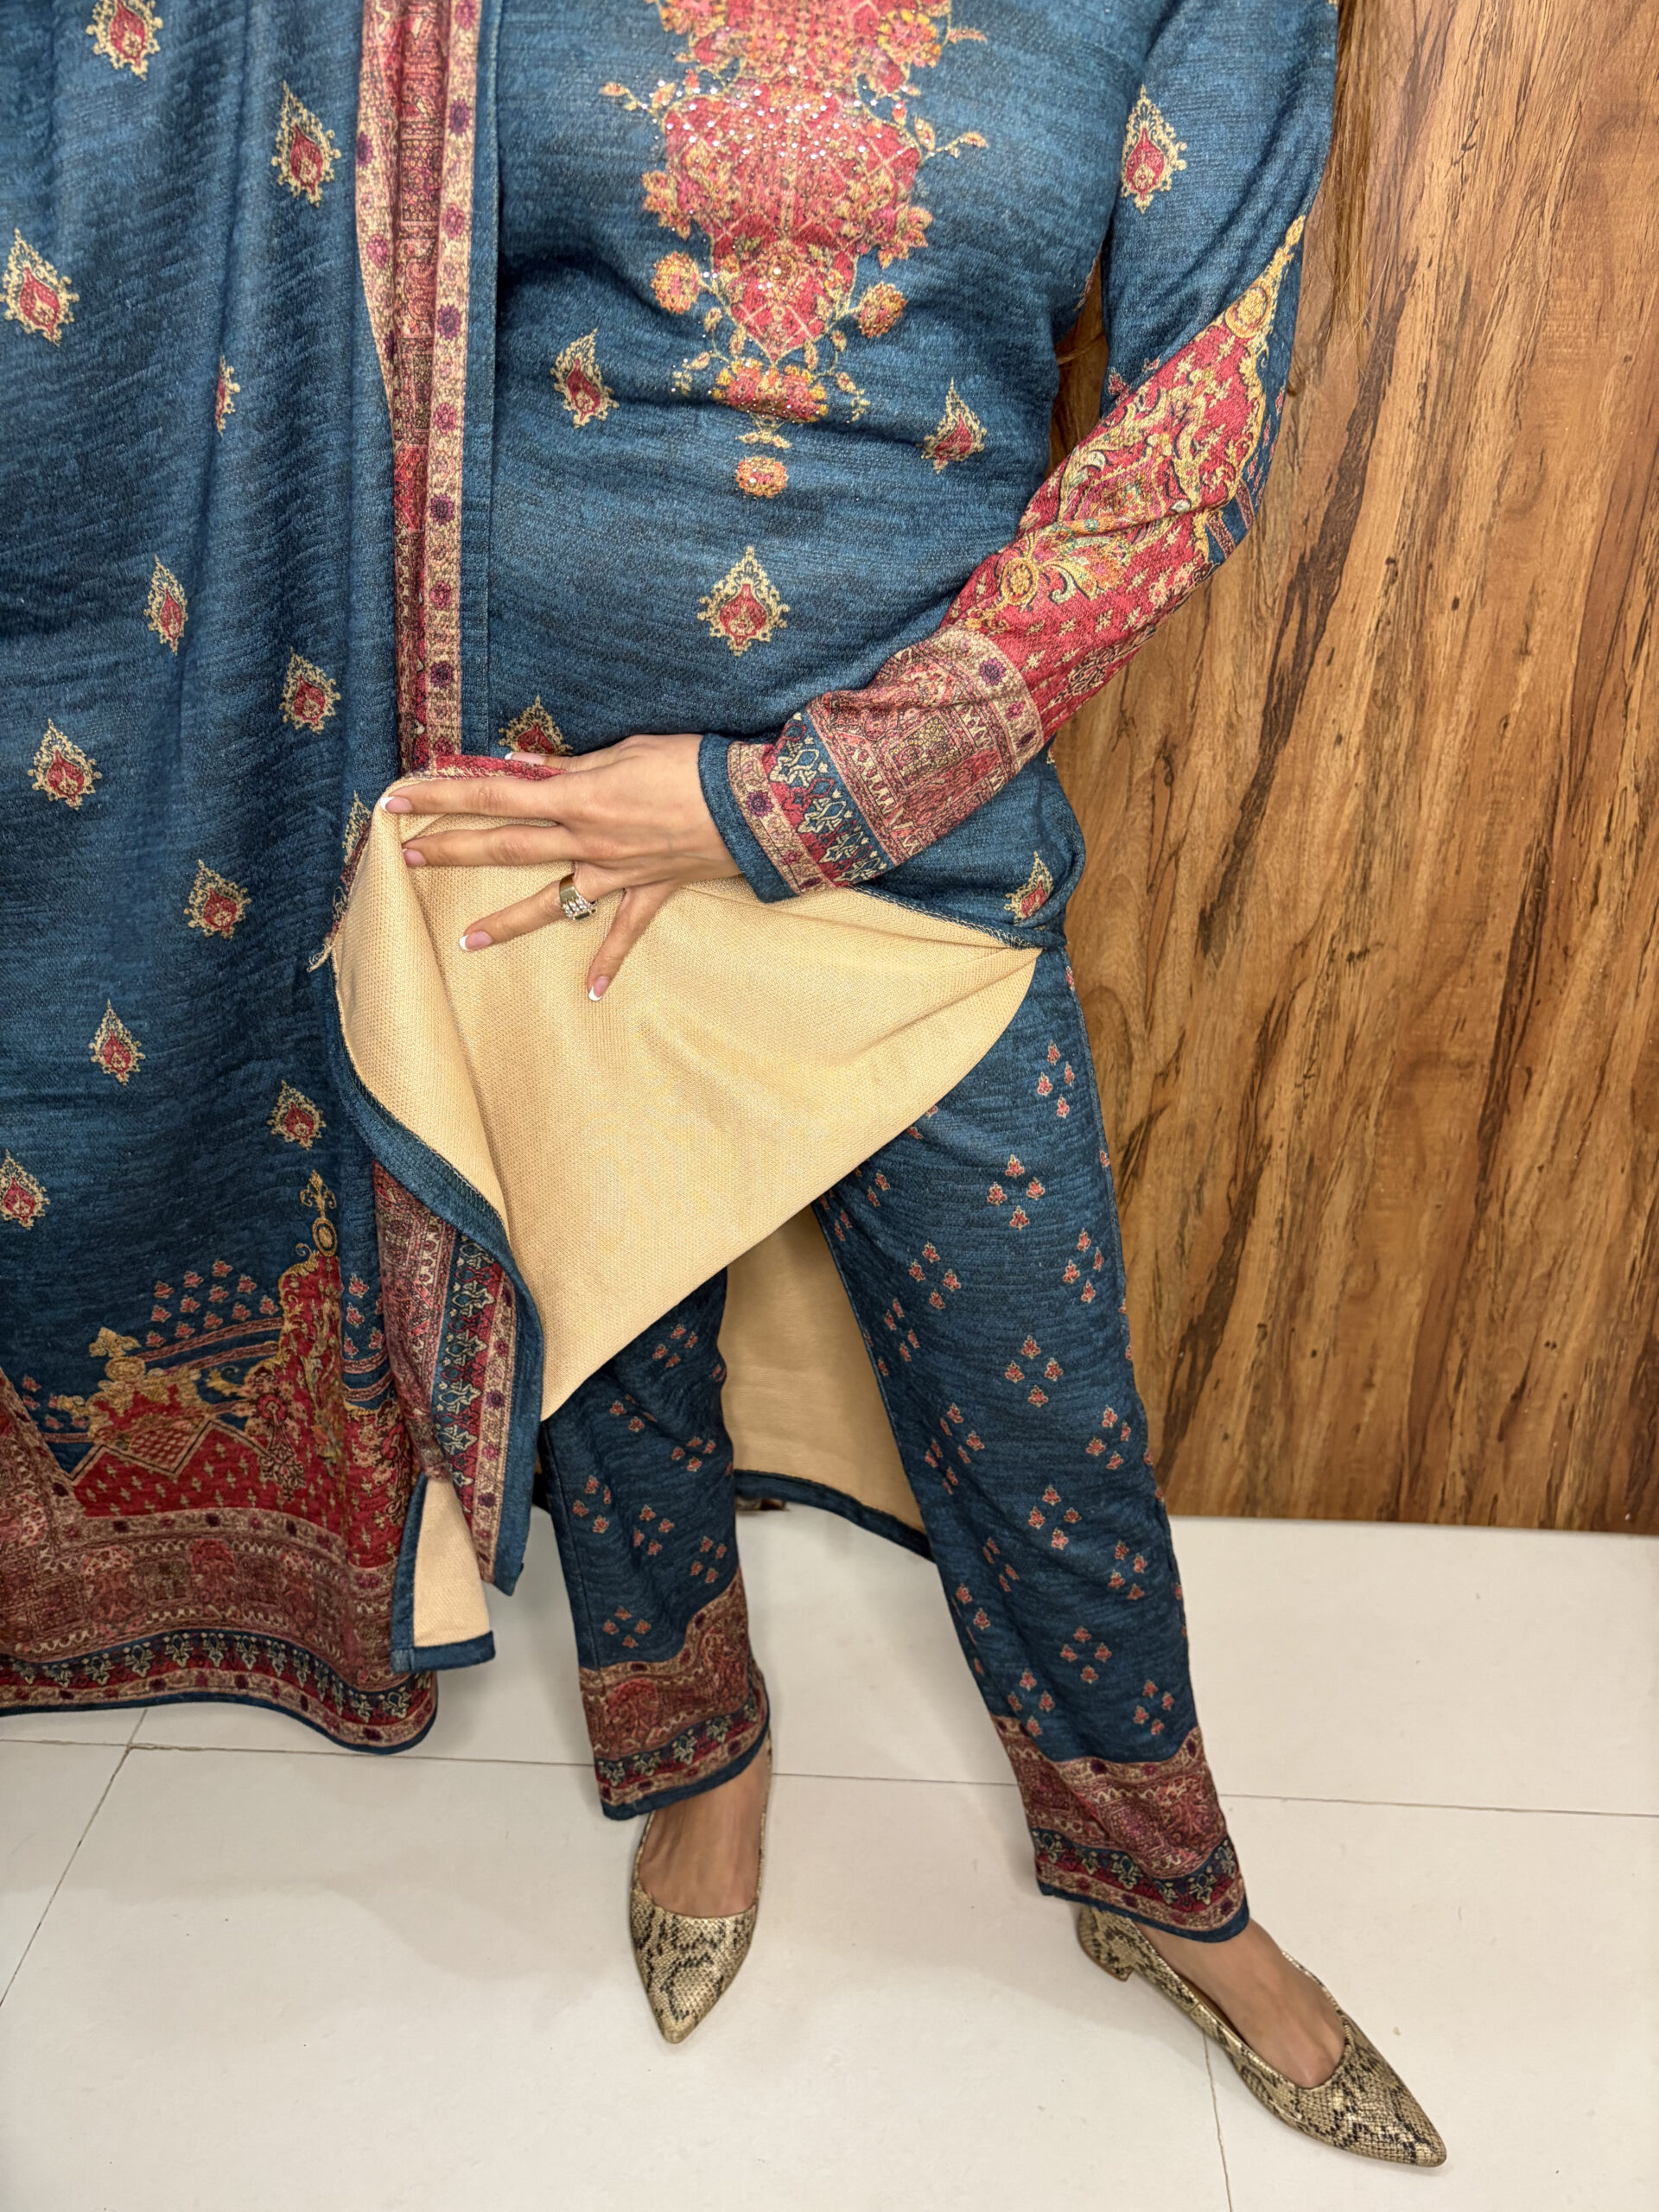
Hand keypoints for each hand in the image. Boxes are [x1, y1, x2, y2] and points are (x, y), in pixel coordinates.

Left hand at [383, 733, 740, 998]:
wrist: (755, 804)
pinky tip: (589, 995)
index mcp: (577, 796)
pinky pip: (623, 934)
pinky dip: (607, 964)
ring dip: (506, 923)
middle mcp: (587, 841)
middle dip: (453, 850)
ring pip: (550, 902)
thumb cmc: (692, 764)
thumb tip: (523, 766)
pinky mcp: (649, 892)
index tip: (399, 797)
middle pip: (506, 847)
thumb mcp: (627, 750)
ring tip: (465, 941)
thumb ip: (571, 765)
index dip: (443, 793)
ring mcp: (615, 873)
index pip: (495, 793)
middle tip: (408, 855)